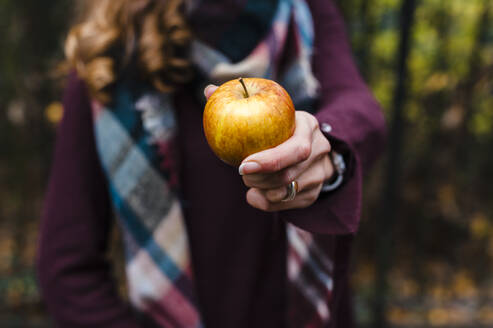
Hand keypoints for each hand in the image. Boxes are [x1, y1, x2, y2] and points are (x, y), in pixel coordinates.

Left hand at [204, 84, 333, 211]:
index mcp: (308, 125)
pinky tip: (254, 194)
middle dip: (259, 178)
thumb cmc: (276, 125)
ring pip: (287, 192)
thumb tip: (209, 90)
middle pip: (289, 174)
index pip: (296, 148)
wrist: (307, 144)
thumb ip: (238, 100)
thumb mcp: (266, 109)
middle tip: (241, 174)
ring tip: (249, 181)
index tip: (242, 166)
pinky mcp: (314, 192)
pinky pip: (287, 205)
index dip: (269, 160)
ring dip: (261, 190)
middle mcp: (320, 150)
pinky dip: (266, 202)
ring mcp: (320, 173)